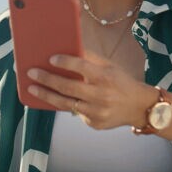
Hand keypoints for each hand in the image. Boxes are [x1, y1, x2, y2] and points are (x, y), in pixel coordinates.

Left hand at [26, 53, 157, 129]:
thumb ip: (90, 59)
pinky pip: (75, 113)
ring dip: (46, 95)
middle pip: (68, 87)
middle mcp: (100, 95)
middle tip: (32, 73)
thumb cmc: (121, 82)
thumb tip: (68, 47)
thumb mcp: (110, 67)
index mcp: (105, 77)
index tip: (50, 58)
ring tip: (32, 88)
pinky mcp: (94, 123)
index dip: (65, 62)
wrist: (139, 107)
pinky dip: (66, 105)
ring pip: (66, 104)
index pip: (82, 66)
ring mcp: (97, 112)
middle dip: (47, 79)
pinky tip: (54, 98)